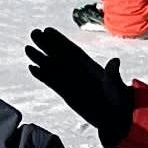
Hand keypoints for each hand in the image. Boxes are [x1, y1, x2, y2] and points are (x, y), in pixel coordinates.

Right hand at [24, 27, 136, 145]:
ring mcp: (71, 82)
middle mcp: (78, 72)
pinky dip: (42, 75)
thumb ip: (113, 74)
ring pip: (52, 67)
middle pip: (59, 55)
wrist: (115, 117)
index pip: (72, 50)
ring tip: (27, 48)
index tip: (48, 30)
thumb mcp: (116, 86)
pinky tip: (32, 68)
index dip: (60, 40)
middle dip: (47, 44)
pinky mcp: (66, 94)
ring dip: (40, 58)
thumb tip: (115, 61)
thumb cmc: (119, 100)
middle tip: (34, 33)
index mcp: (89, 66)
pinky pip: (51, 82)